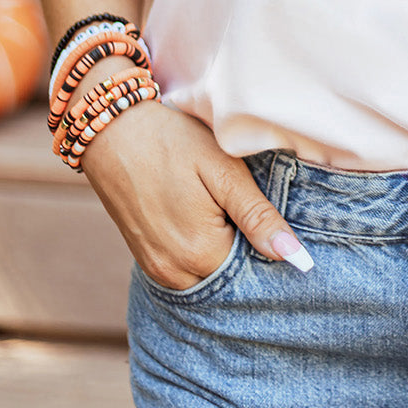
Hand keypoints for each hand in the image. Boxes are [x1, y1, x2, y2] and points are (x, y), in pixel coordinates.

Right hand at [79, 93, 313, 287]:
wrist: (111, 129)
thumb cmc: (171, 141)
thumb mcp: (223, 170)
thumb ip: (258, 216)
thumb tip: (296, 258)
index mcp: (199, 254)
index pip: (254, 271)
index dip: (269, 245)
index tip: (269, 214)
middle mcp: (175, 273)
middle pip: (230, 278)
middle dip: (248, 251)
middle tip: (248, 206)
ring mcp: (157, 269)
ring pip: (209, 275)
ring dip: (225, 251)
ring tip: (228, 209)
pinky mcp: (146, 259)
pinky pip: (187, 270)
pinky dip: (204, 251)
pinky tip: (207, 218)